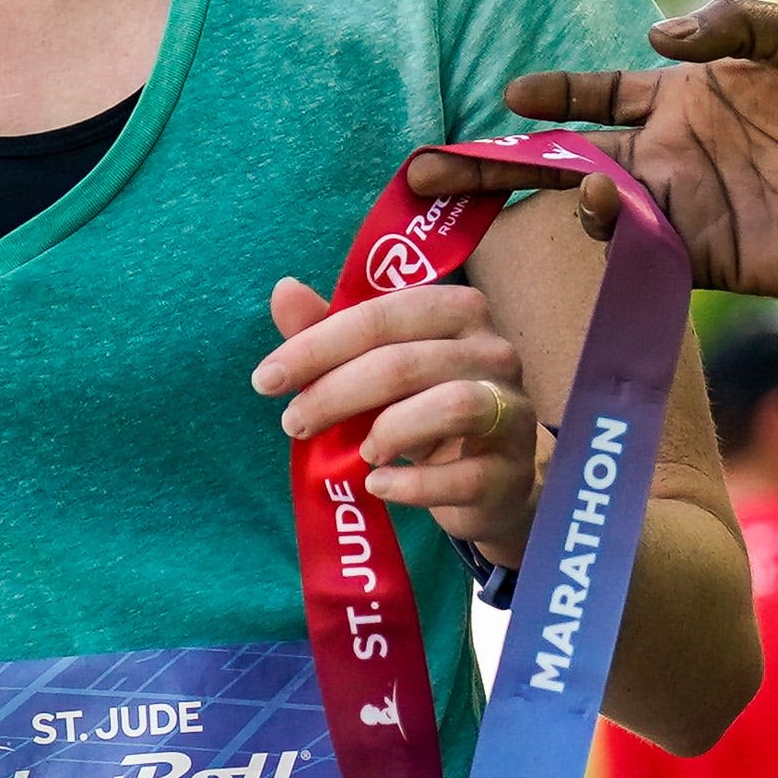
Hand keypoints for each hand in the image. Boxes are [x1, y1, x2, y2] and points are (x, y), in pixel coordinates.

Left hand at [255, 275, 544, 567]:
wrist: (488, 479)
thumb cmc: (424, 409)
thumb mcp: (378, 367)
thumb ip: (333, 332)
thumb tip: (284, 290)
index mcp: (458, 311)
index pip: (381, 316)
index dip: (317, 346)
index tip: (266, 379)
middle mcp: (494, 351)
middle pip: (406, 362)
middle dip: (336, 392)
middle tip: (293, 422)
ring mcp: (512, 410)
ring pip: (451, 406)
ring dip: (387, 431)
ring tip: (357, 453)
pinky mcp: (512, 471)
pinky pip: (465, 476)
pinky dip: (413, 484)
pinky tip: (378, 487)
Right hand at [396, 0, 777, 296]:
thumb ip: (735, 24)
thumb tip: (655, 33)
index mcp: (689, 97)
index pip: (601, 93)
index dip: (554, 93)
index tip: (509, 97)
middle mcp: (675, 154)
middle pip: (575, 157)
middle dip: (505, 165)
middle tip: (433, 168)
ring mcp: (688, 209)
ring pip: (602, 210)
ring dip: (575, 205)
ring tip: (582, 196)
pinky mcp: (710, 260)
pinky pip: (645, 260)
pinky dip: (618, 253)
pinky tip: (608, 238)